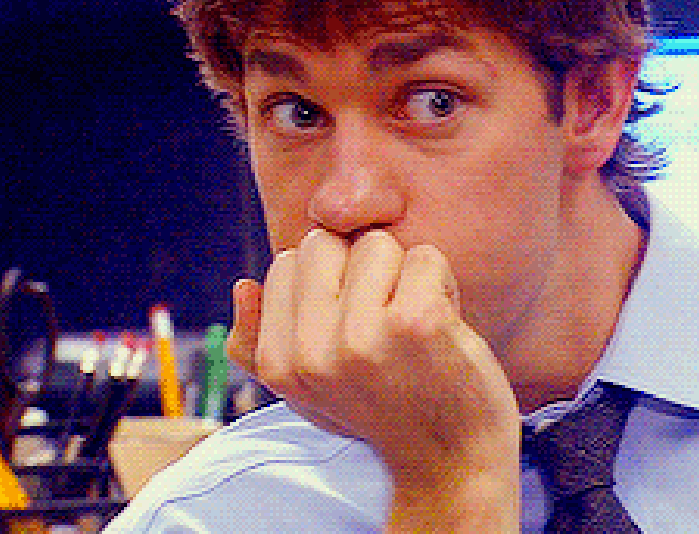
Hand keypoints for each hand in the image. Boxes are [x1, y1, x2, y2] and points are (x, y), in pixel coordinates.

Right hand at [227, 229, 519, 528]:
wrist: (451, 458)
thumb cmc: (382, 413)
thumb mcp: (308, 392)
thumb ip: (260, 344)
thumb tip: (243, 285)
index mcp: (280, 363)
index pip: (288, 263)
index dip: (332, 281)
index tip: (357, 323)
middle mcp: (312, 352)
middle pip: (325, 243)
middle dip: (361, 267)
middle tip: (387, 317)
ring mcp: (364, 336)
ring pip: (376, 245)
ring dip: (405, 275)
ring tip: (415, 323)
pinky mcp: (417, 322)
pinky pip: (425, 257)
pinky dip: (443, 283)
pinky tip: (444, 324)